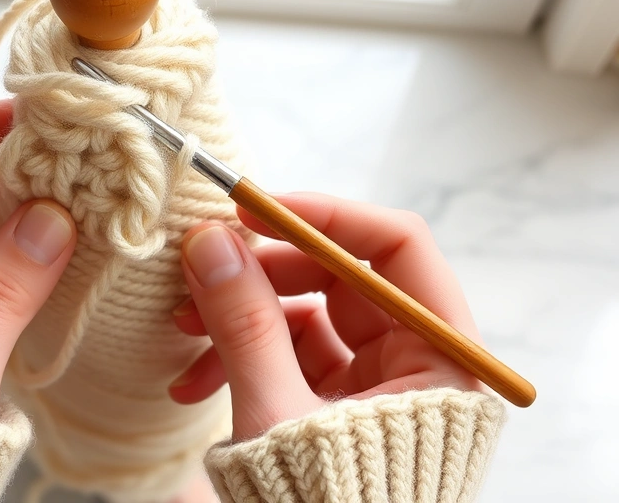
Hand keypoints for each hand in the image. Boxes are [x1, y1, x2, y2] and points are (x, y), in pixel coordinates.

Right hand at [168, 192, 483, 440]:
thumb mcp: (277, 415)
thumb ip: (245, 323)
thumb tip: (211, 241)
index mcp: (442, 361)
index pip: (396, 248)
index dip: (325, 216)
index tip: (254, 209)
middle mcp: (418, 362)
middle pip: (340, 276)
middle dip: (261, 272)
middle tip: (200, 265)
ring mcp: (375, 381)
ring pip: (305, 314)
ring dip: (238, 316)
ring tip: (180, 332)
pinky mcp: (337, 400)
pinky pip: (288, 354)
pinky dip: (240, 357)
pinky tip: (193, 382)